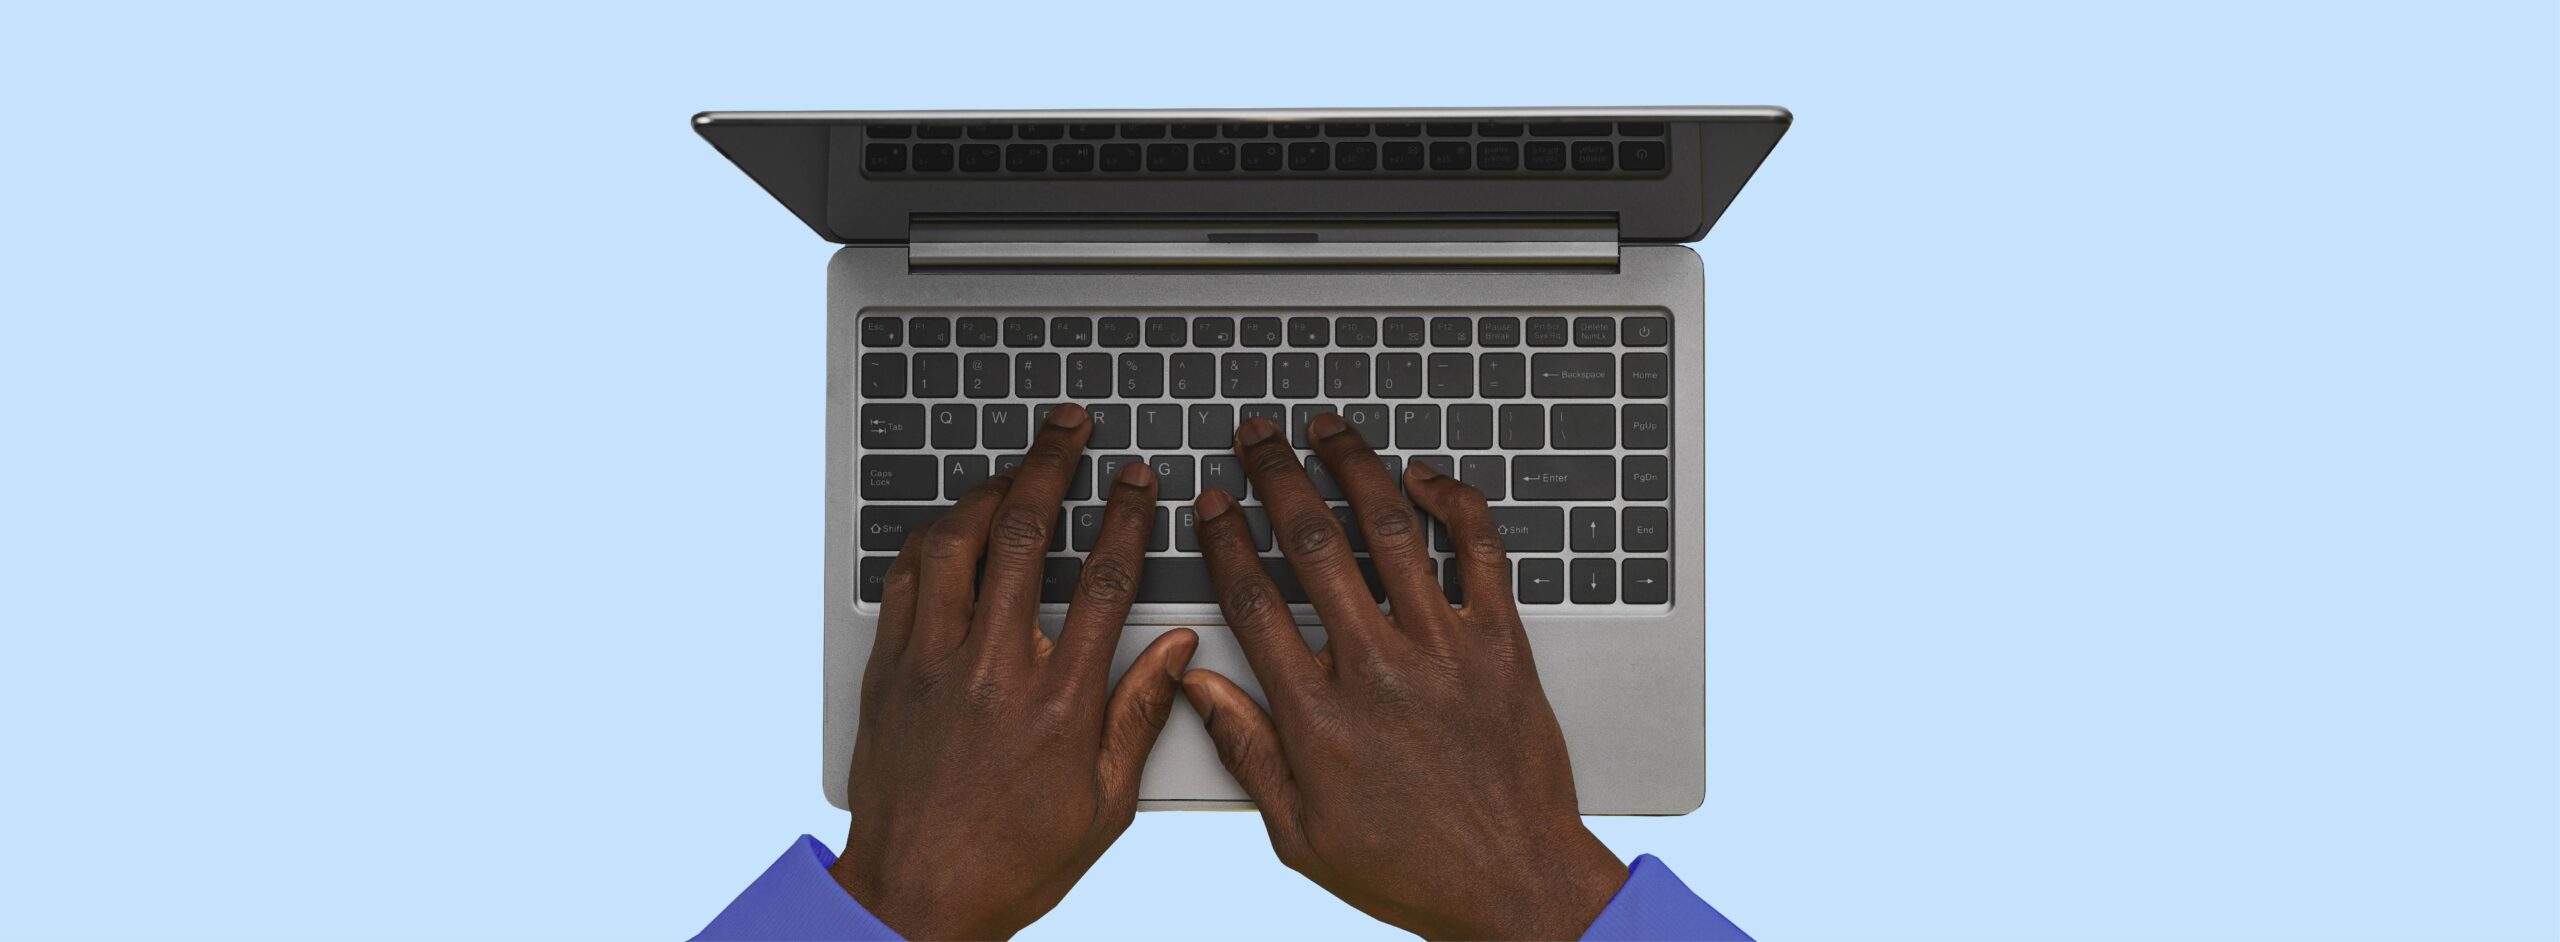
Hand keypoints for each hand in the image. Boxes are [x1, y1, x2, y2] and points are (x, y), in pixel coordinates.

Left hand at [834, 402, 1195, 940]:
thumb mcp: (1104, 804)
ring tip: (1014, 466)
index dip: (1127, 516)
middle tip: (1069, 427)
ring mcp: (932, 665)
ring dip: (987, 491)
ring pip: (954, 544)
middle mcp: (992, 670)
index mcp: (1058, 703)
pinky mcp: (890, 671)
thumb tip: (1179, 650)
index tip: (1138, 481)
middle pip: (1023, 536)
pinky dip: (932, 540)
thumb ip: (1141, 715)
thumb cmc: (1010, 862)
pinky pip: (905, 581)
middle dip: (1052, 465)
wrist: (912, 899)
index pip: (1104, 580)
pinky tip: (952, 527)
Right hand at [1181, 413, 1629, 940]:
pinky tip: (1426, 475)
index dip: (1223, 538)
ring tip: (1327, 429)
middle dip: (1275, 475)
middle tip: (1256, 436)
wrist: (1516, 886)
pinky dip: (1454, 502)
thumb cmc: (1411, 867)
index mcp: (1318, 714)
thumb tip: (1198, 684)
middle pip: (1312, 544)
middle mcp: (1377, 667)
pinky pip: (1479, 551)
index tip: (1211, 503)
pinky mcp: (1500, 644)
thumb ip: (1246, 751)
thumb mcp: (1300, 833)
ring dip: (1353, 465)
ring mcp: (1444, 648)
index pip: (1252, 599)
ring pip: (1390, 529)